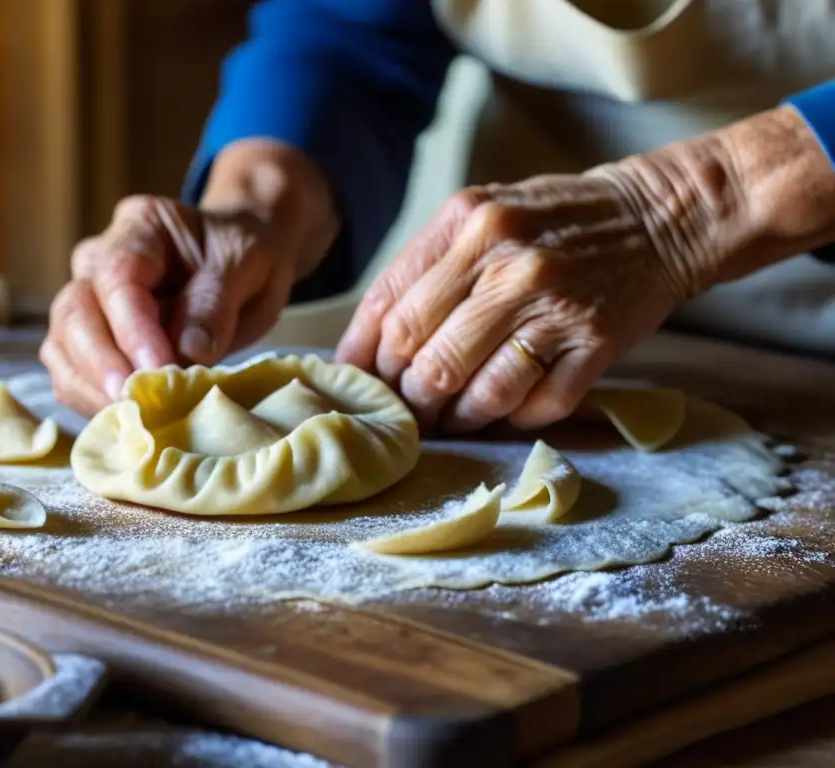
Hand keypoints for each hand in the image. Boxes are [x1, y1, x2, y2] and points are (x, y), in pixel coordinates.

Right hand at [42, 140, 338, 416]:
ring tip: (134, 420)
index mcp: (140, 228)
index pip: (117, 277)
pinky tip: (127, 421)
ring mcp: (88, 301)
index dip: (133, 329)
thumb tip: (187, 352)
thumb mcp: (247, 264)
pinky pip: (72, 375)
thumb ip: (215, 302)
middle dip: (102, 365)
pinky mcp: (88, 342)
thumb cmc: (242, 257)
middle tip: (136, 404)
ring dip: (92, 390)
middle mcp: (98, 261)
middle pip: (75, 313)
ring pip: (62, 347)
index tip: (158, 370)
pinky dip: (93, 403)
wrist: (238, 263)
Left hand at [335, 172, 694, 432]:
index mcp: (468, 222)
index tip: (357, 380)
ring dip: (451, 418)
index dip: (363, 355)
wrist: (655, 218)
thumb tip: (372, 339)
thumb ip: (429, 264)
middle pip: (424, 356)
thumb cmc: (554, 222)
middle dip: (404, 395)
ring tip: (444, 419)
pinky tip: (497, 413)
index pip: (389, 306)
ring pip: (475, 390)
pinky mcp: (594, 344)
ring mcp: (554, 306)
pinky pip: (532, 405)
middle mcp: (507, 262)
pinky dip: (506, 419)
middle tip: (403, 408)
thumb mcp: (483, 214)